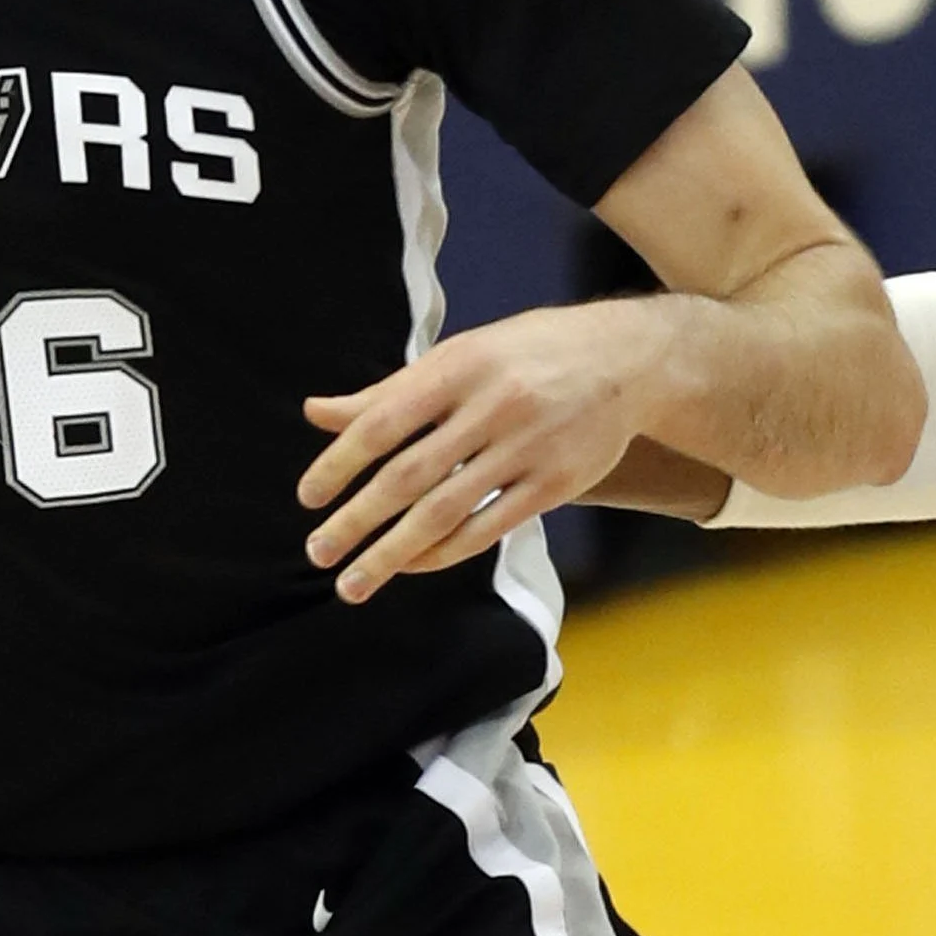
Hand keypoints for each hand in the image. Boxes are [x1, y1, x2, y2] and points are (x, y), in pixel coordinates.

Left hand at [297, 299, 687, 602]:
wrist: (627, 361)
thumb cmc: (526, 354)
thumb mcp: (458, 356)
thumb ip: (388, 391)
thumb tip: (316, 413)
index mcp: (458, 367)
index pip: (382, 422)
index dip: (339, 463)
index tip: (308, 498)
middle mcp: (490, 408)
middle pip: (408, 477)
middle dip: (356, 520)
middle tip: (318, 553)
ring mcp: (525, 449)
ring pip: (444, 513)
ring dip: (392, 553)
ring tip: (354, 581)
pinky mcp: (555, 484)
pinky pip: (487, 529)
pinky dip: (443, 552)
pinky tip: (411, 566)